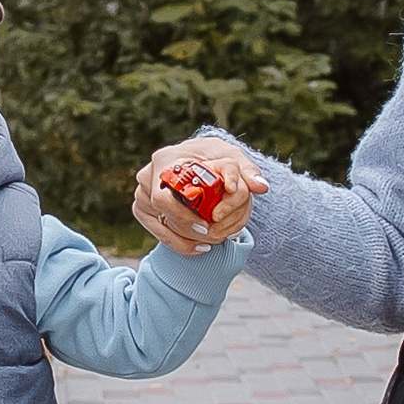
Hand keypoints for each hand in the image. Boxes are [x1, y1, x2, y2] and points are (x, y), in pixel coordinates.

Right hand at [130, 140, 268, 252]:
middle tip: (209, 237)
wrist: (198, 160)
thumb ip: (247, 170)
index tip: (206, 226)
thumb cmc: (214, 156)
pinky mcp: (143, 209)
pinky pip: (157, 231)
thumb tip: (260, 187)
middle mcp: (148, 176)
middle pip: (160, 211)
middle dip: (185, 229)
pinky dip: (177, 242)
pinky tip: (199, 247)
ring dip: (183, 238)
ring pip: (158, 224)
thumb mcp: (231, 156)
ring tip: (208, 244)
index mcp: (165, 159)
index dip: (183, 215)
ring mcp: (142, 194)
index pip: (165, 193)